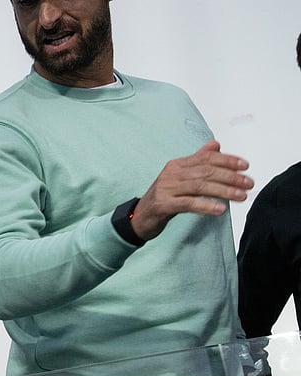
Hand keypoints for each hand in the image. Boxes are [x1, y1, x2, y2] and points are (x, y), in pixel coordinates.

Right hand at [130, 140, 252, 240]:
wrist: (140, 216)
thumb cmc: (164, 197)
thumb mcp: (179, 176)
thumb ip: (197, 161)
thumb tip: (216, 145)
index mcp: (177, 165)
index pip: (206, 158)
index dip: (227, 160)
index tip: (245, 166)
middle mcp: (171, 174)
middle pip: (206, 171)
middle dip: (231, 177)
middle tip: (248, 183)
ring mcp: (166, 189)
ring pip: (200, 186)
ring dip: (224, 191)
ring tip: (241, 196)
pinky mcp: (163, 204)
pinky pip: (189, 203)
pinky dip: (206, 205)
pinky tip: (220, 209)